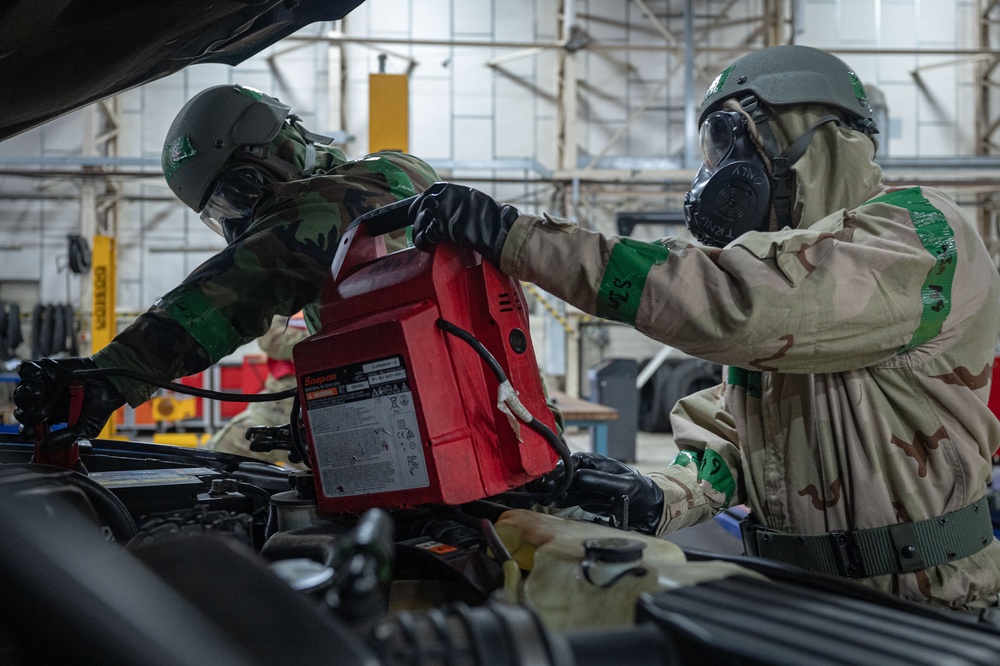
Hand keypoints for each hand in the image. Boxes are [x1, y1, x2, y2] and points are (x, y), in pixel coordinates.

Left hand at [13, 357, 125, 438]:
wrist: (112, 381)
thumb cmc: (103, 403)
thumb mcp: (87, 428)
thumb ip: (67, 438)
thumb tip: (46, 445)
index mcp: (54, 416)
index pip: (31, 426)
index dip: (29, 430)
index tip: (35, 431)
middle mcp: (47, 401)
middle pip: (22, 410)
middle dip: (27, 414)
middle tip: (42, 413)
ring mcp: (45, 384)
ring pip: (21, 392)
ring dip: (27, 395)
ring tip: (40, 395)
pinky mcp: (46, 368)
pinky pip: (26, 368)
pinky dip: (29, 374)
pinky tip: (41, 380)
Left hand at [409, 182, 520, 265]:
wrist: (502, 230)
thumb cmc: (493, 219)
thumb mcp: (472, 201)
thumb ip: (455, 202)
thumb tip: (443, 210)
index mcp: (450, 189)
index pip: (427, 194)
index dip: (421, 206)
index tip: (421, 215)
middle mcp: (442, 196)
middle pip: (418, 207)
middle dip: (418, 220)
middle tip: (422, 231)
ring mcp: (440, 211)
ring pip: (418, 223)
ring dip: (421, 234)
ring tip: (428, 241)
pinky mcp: (441, 228)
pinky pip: (423, 238)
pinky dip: (424, 244)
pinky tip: (430, 247)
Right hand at [531, 452, 664, 534]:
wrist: (649, 509)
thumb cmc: (640, 491)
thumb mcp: (626, 486)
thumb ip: (603, 482)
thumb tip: (579, 478)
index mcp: (595, 462)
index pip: (572, 462)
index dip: (559, 471)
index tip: (550, 481)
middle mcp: (586, 472)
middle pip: (563, 475)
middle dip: (551, 482)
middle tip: (541, 491)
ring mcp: (583, 486)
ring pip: (562, 487)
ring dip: (551, 492)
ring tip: (541, 499)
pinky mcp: (582, 500)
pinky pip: (566, 498)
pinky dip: (557, 501)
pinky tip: (549, 503)